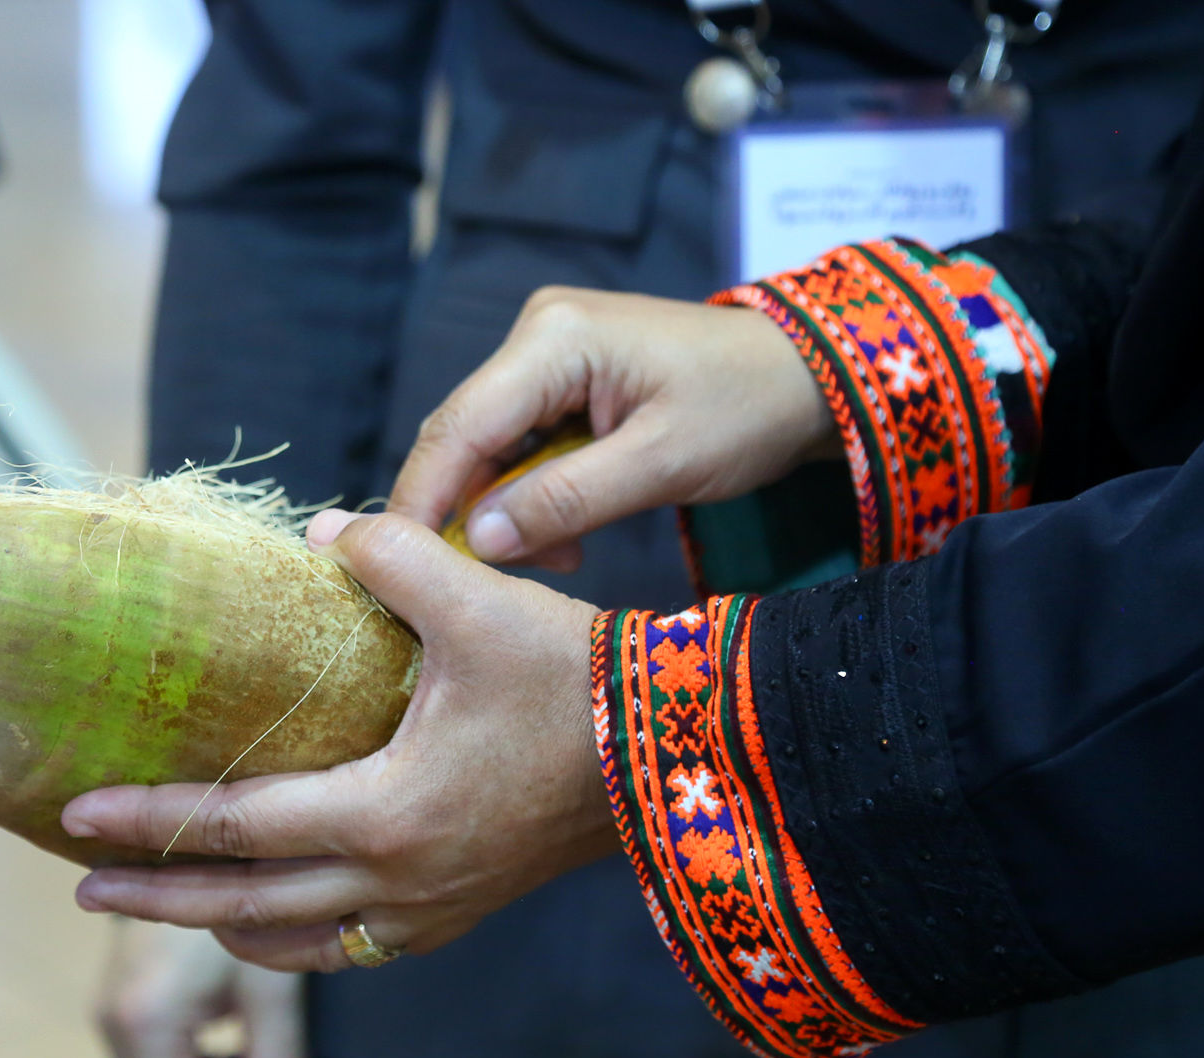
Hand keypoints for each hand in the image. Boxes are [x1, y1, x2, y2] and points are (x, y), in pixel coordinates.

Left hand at [65, 511, 618, 971]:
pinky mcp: (456, 915)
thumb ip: (391, 556)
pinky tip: (274, 919)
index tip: (75, 813)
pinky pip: (350, 950)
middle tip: (81, 887)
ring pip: (296, 944)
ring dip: (221, 927)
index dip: (149, 817)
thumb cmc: (578, 676)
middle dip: (155, 896)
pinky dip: (295, 942)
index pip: (235, 824)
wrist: (680, 751)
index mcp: (387, 812)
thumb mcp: (481, 601)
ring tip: (166, 907)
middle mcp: (398, 882)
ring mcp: (428, 911)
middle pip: (244, 904)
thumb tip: (318, 536)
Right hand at [391, 287, 836, 570]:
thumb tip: (478, 541)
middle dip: (466, 511)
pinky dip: (532, 495)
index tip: (399, 562)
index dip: (423, 496)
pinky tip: (564, 533)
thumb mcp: (661, 465)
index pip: (461, 424)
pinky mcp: (558, 378)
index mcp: (557, 337)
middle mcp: (537, 332)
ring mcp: (545, 353)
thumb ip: (564, 501)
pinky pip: (518, 445)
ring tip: (559, 555)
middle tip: (481, 579)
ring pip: (486, 447)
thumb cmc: (747, 409)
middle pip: (463, 434)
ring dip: (506, 510)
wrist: (805, 377)